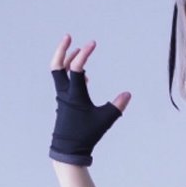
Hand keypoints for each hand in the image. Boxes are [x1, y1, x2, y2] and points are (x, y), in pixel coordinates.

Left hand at [49, 35, 131, 165]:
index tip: (93, 43)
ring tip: (76, 51)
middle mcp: (65, 92)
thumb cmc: (86, 135)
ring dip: (66, 60)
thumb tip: (128, 94)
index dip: (84, 53)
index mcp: (75, 94)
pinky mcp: (62, 102)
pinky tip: (82, 76)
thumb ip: (117, 106)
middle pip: (57, 65)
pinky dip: (70, 73)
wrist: (68, 149)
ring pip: (58, 72)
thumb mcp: (105, 120)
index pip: (77, 67)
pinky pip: (64, 82)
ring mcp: (62, 97)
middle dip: (62, 49)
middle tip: (69, 37)